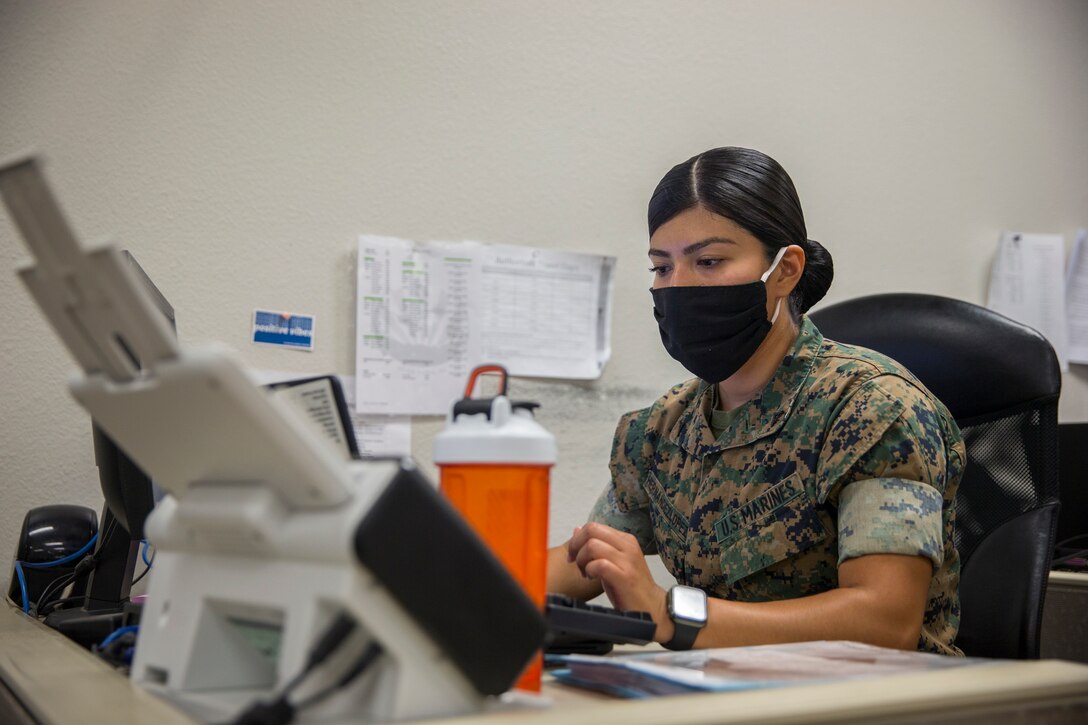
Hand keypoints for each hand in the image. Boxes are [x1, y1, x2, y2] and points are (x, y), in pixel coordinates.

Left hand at [566, 522, 672, 640]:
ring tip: (586, 574)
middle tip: (576, 563)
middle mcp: (627, 546)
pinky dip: (590, 570)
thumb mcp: (611, 561)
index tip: (573, 556)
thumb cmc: (629, 586)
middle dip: (576, 546)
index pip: (594, 526)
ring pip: (592, 546)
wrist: (651, 607)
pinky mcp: (625, 576)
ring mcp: (627, 561)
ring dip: (582, 561)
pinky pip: (600, 564)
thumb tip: (577, 530)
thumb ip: (597, 545)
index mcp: (625, 540)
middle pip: (592, 530)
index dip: (577, 540)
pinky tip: (592, 578)